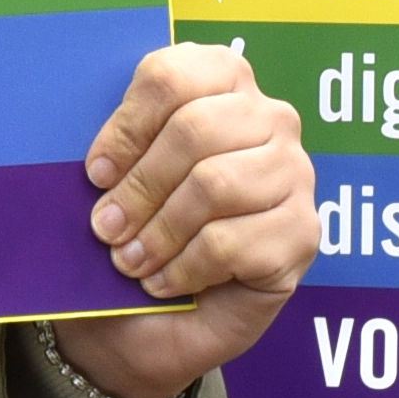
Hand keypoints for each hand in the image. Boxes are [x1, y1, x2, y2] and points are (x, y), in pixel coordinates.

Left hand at [56, 41, 320, 397]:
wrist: (155, 320)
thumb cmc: (136, 233)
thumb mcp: (114, 183)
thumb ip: (113, 155)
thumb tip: (102, 167)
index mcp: (222, 81)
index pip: (172, 77)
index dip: (126, 128)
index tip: (96, 173)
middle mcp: (270, 118)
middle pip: (194, 128)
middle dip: (139, 186)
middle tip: (106, 228)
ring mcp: (295, 174)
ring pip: (214, 185)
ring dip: (159, 231)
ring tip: (129, 261)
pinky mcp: (302, 233)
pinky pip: (230, 242)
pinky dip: (183, 268)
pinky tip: (164, 281)